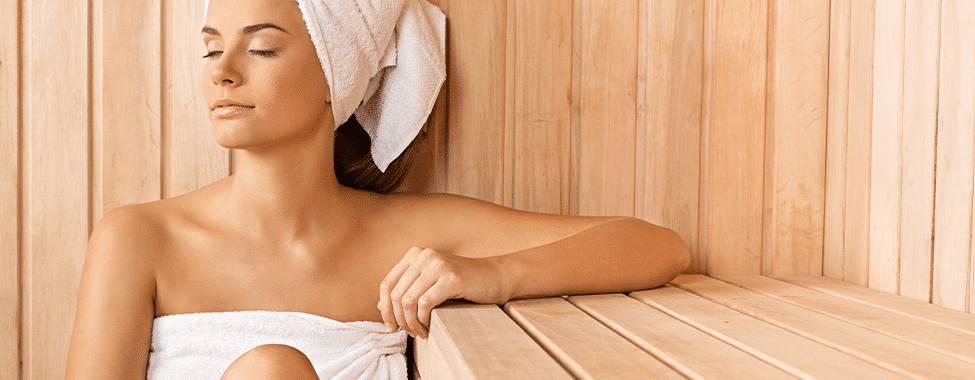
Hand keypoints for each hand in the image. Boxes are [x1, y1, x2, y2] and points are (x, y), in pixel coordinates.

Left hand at [378, 247, 509, 338]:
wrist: (496, 276)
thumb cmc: (463, 283)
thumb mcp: (431, 282)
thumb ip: (407, 289)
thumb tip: (380, 305)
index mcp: (415, 254)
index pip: (387, 284)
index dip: (384, 309)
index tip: (390, 327)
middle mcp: (424, 256)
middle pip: (395, 294)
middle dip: (399, 320)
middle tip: (409, 333)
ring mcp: (437, 265)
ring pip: (408, 301)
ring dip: (411, 323)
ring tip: (420, 332)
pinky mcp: (451, 278)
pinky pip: (425, 304)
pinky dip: (423, 320)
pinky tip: (429, 328)